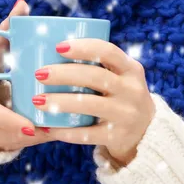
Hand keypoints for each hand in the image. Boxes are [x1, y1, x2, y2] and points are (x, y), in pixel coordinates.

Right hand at [0, 0, 51, 151]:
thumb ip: (5, 30)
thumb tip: (23, 3)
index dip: (12, 124)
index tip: (31, 127)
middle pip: (11, 135)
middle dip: (36, 134)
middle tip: (59, 126)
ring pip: (21, 143)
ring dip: (42, 138)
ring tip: (67, 128)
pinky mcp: (4, 144)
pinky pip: (24, 145)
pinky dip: (42, 139)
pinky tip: (63, 132)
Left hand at [31, 38, 156, 166]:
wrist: (146, 133)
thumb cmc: (120, 95)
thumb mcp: (120, 76)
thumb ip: (98, 64)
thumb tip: (54, 49)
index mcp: (131, 69)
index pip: (108, 51)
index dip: (83, 47)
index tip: (58, 47)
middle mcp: (132, 89)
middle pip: (95, 76)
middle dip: (64, 74)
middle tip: (40, 73)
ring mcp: (126, 114)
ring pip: (89, 104)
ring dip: (60, 102)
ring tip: (37, 100)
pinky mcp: (117, 136)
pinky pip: (86, 133)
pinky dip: (65, 130)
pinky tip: (48, 127)